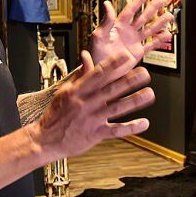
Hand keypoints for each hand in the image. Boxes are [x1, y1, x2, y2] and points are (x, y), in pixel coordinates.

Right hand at [34, 49, 154, 160]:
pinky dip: (130, 127)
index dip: (113, 64)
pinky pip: (116, 130)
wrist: (45, 140)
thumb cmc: (56, 114)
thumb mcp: (65, 91)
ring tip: (149, 94)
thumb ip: (80, 75)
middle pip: (111, 90)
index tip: (127, 57)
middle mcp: (86, 103)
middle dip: (129, 81)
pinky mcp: (95, 134)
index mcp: (78, 91)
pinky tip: (144, 123)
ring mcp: (91, 119)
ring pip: (116, 108)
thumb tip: (86, 56)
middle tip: (145, 74)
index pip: (98, 74)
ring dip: (134, 101)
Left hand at [90, 0, 173, 68]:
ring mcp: (134, 42)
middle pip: (143, 17)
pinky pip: (151, 45)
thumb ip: (105, 21)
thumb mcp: (98, 36)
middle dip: (153, 8)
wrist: (101, 73)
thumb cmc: (96, 54)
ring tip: (169, 16)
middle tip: (162, 0)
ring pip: (150, 29)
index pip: (131, 10)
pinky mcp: (138, 53)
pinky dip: (159, 41)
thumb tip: (107, 4)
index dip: (139, 0)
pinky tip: (167, 35)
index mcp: (118, 25)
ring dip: (160, 22)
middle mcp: (128, 32)